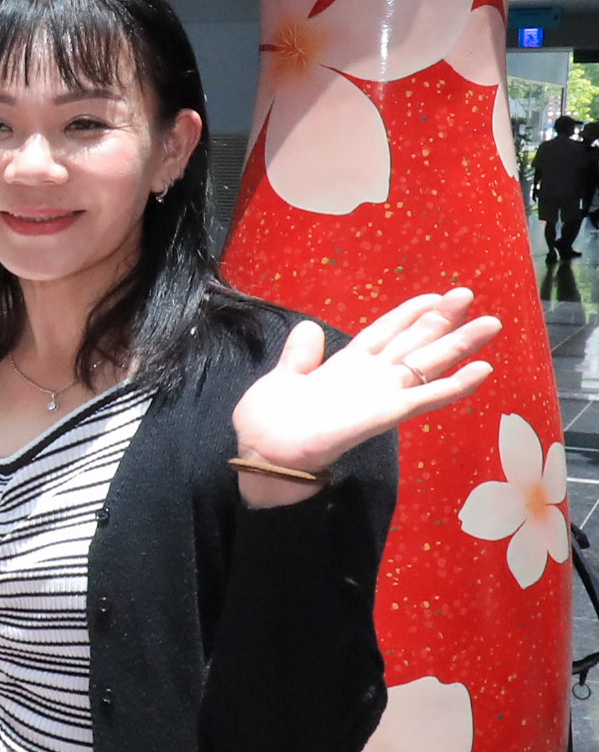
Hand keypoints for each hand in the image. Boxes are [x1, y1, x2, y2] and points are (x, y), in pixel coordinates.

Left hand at [229, 290, 501, 478]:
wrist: (260, 456)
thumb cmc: (268, 424)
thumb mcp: (280, 379)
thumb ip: (299, 356)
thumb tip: (308, 327)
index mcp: (344, 367)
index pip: (383, 334)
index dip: (407, 314)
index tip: (434, 295)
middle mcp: (368, 380)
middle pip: (412, 344)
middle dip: (441, 321)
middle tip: (469, 294)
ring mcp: (378, 397)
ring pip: (425, 365)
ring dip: (458, 345)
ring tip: (491, 324)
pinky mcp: (382, 416)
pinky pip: (423, 398)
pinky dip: (453, 385)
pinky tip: (481, 371)